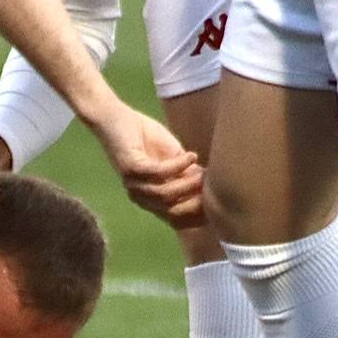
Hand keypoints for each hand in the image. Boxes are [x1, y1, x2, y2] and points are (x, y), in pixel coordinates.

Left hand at [86, 99, 204, 227]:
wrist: (116, 118)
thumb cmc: (146, 138)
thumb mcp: (174, 159)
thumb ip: (189, 173)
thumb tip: (212, 183)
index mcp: (152, 199)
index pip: (178, 219)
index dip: (199, 215)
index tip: (220, 205)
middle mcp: (142, 197)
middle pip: (173, 213)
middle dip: (196, 203)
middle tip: (216, 189)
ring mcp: (134, 185)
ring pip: (165, 194)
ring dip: (188, 184)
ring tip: (204, 172)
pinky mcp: (131, 168)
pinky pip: (158, 173)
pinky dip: (177, 166)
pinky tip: (190, 156)